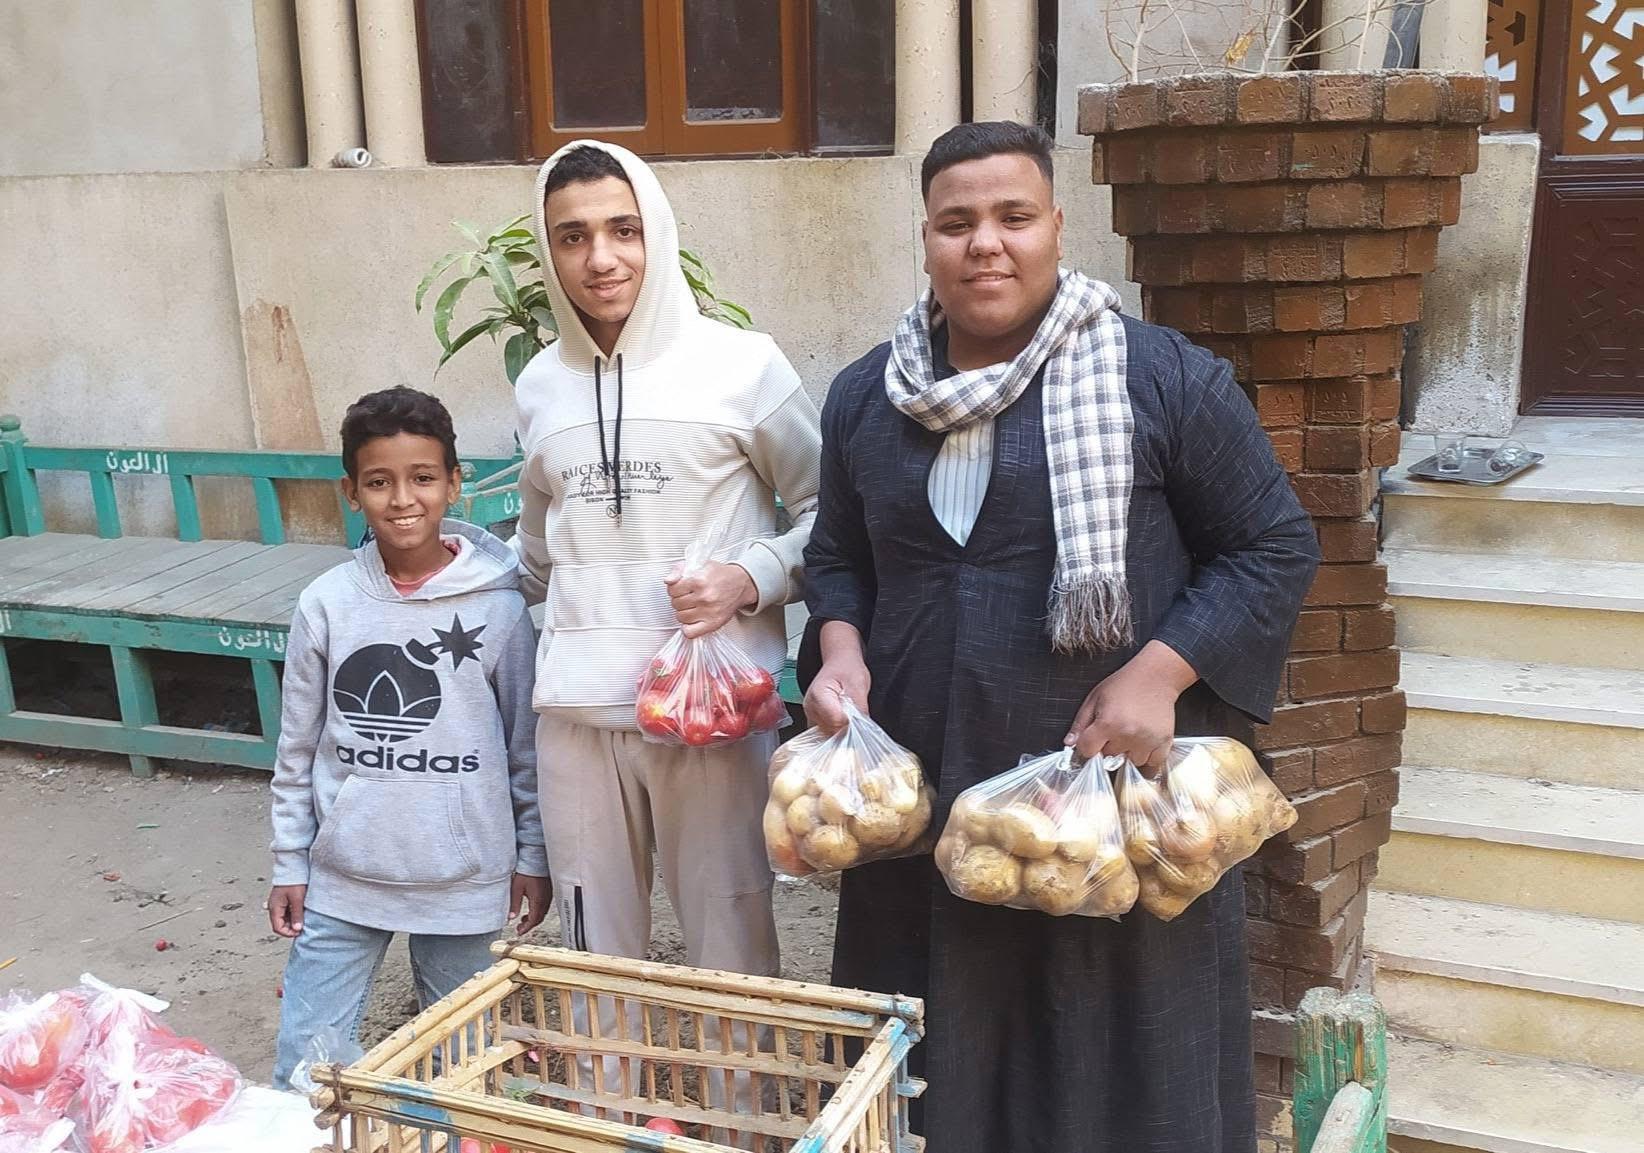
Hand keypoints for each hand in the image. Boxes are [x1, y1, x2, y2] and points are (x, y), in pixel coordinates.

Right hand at [268, 884, 306, 937]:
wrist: (292, 866)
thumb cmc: (293, 881)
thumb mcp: (297, 899)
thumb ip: (297, 914)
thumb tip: (297, 928)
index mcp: (274, 908)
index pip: (277, 927)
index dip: (288, 933)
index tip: (299, 932)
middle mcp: (274, 907)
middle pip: (280, 924)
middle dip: (291, 928)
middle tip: (302, 927)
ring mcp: (278, 903)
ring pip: (284, 918)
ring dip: (293, 921)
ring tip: (303, 919)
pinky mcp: (283, 900)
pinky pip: (287, 912)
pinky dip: (293, 915)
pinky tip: (301, 913)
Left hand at [510, 873, 551, 936]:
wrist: (536, 860)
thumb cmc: (527, 871)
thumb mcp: (516, 889)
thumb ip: (514, 904)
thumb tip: (511, 917)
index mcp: (537, 901)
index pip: (533, 920)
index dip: (526, 928)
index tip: (519, 932)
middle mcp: (545, 900)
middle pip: (539, 919)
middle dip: (529, 925)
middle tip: (520, 928)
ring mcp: (548, 896)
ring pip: (542, 913)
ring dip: (533, 918)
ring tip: (523, 919)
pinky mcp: (549, 892)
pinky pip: (544, 906)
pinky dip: (537, 911)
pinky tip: (531, 909)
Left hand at [666, 561, 757, 637]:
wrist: (741, 584)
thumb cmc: (719, 575)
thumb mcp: (698, 564)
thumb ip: (678, 569)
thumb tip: (667, 580)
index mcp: (698, 580)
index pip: (672, 590)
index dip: (675, 589)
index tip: (681, 588)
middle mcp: (704, 597)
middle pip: (675, 604)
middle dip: (680, 599)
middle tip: (689, 596)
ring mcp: (709, 611)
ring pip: (681, 617)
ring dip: (684, 612)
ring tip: (693, 606)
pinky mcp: (714, 623)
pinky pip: (690, 632)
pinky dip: (688, 628)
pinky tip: (693, 619)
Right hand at [805, 619, 870, 731]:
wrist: (839, 662)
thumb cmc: (847, 669)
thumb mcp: (859, 684)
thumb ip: (860, 708)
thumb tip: (862, 728)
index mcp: (818, 695)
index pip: (836, 721)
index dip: (851, 721)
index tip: (858, 714)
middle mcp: (810, 707)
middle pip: (831, 730)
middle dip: (847, 726)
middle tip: (854, 711)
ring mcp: (811, 715)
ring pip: (829, 734)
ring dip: (842, 728)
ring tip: (847, 712)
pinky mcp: (814, 720)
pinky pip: (827, 732)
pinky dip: (837, 729)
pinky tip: (843, 718)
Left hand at [1064, 641, 1197, 767]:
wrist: (1156, 676)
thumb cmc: (1124, 684)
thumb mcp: (1095, 698)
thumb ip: (1080, 723)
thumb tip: (1070, 743)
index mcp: (1108, 723)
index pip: (1088, 751)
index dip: (1087, 745)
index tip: (1092, 739)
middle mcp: (1128, 735)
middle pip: (1108, 756)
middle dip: (1108, 746)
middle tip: (1115, 728)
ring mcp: (1147, 741)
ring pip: (1130, 762)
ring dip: (1128, 753)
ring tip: (1131, 733)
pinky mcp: (1164, 742)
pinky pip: (1152, 764)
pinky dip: (1147, 758)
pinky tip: (1144, 744)